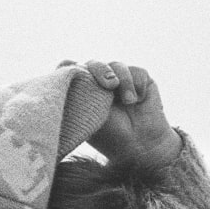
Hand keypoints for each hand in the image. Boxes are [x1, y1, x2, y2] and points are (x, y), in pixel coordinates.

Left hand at [61, 58, 182, 170]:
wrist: (142, 146)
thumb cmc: (111, 136)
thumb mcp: (88, 114)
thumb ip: (78, 90)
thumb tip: (67, 62)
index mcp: (82, 90)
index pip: (70, 68)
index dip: (72, 67)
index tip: (77, 75)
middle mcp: (100, 82)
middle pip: (93, 63)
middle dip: (101, 71)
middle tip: (110, 85)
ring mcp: (120, 80)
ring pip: (117, 65)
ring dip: (124, 82)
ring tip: (129, 102)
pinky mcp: (141, 80)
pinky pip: (137, 71)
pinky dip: (138, 85)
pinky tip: (138, 101)